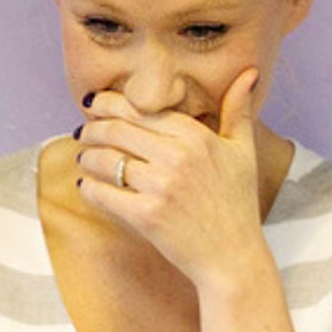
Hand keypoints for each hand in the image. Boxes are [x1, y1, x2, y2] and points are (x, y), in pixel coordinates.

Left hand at [74, 68, 266, 295]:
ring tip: (83, 158)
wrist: (234, 258)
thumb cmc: (238, 205)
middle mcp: (177, 157)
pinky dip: (89, 188)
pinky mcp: (147, 216)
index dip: (109, 103)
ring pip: (106, 160)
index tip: (96, 105)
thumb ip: (238, 110)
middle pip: (117, 130)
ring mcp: (161, 187)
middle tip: (82, 132)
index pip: (140, 109)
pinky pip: (104, 194)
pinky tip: (87, 187)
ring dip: (86, 157)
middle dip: (92, 128)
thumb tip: (249, 73)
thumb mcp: (243, 152)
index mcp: (197, 136)